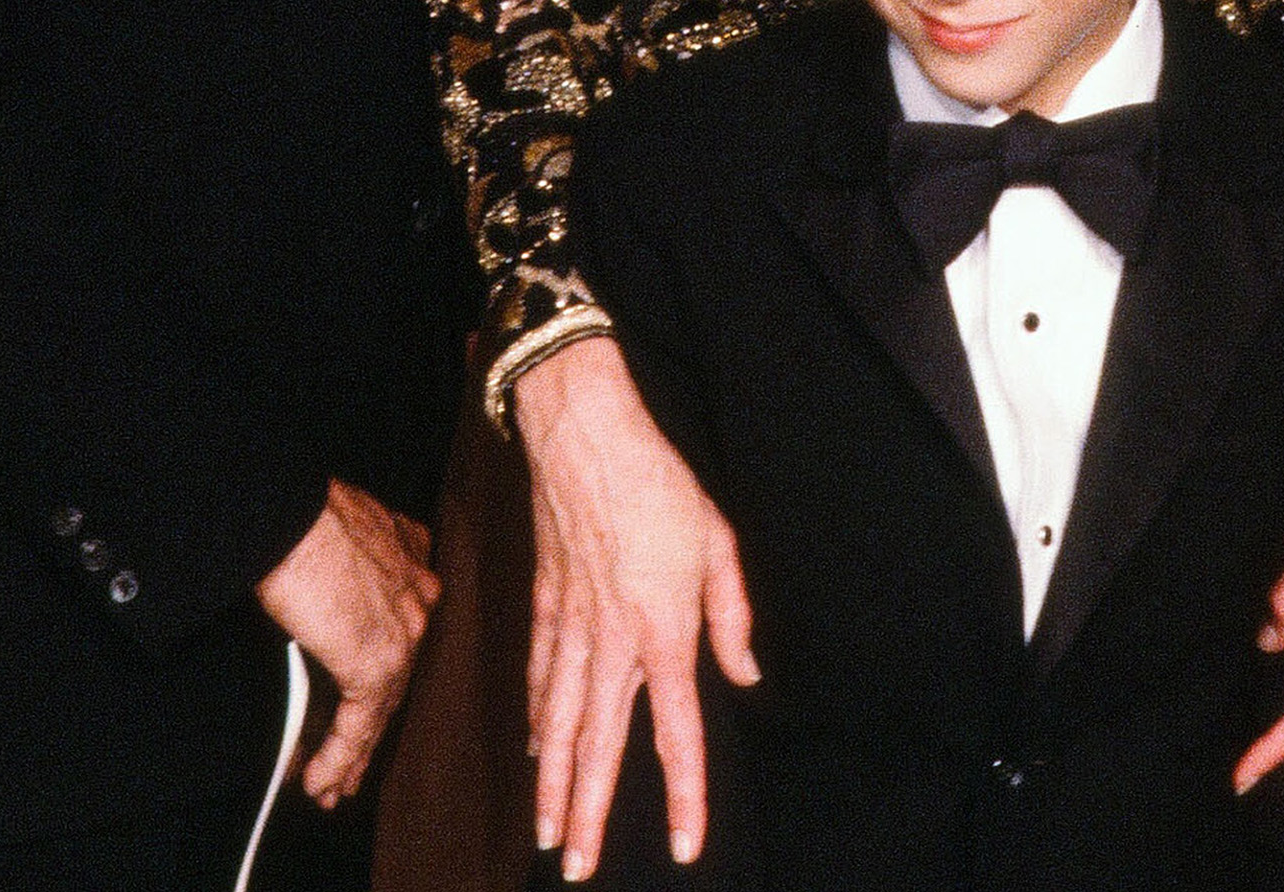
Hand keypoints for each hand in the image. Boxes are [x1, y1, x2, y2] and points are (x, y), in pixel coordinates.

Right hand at [255, 481, 440, 807]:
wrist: (290, 514)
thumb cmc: (301, 511)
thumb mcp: (342, 527)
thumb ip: (352, 558)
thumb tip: (325, 579)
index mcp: (413, 563)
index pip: (402, 632)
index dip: (384, 673)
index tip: (366, 698)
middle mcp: (418, 600)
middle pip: (396, 680)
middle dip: (371, 727)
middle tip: (351, 765)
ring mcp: (402, 634)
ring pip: (380, 711)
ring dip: (352, 757)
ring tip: (331, 789)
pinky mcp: (375, 665)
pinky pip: (357, 726)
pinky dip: (336, 759)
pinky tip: (319, 781)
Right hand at [513, 334, 757, 879]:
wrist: (585, 435)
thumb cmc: (659, 483)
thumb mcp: (719, 545)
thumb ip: (732, 618)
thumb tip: (745, 676)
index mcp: (664, 630)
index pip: (678, 733)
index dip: (685, 796)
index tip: (686, 848)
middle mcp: (612, 641)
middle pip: (600, 746)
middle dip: (589, 814)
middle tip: (577, 869)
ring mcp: (571, 626)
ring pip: (560, 725)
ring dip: (554, 785)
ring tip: (548, 835)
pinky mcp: (545, 604)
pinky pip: (541, 678)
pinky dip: (539, 723)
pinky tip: (538, 753)